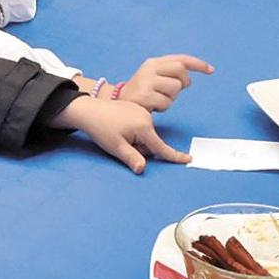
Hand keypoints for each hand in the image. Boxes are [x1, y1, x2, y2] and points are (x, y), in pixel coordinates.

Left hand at [51, 96, 189, 173]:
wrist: (89, 110)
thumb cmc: (101, 129)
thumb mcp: (116, 147)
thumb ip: (132, 158)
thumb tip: (142, 169)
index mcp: (144, 127)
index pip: (161, 147)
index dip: (174, 156)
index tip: (189, 159)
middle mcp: (146, 118)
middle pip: (151, 143)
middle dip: (140, 148)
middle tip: (121, 143)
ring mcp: (142, 112)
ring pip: (146, 135)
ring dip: (136, 140)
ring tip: (118, 134)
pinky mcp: (137, 109)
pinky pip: (141, 126)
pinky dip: (134, 132)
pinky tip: (119, 127)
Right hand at [118, 54, 214, 112]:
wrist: (117, 104)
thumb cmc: (140, 93)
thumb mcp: (153, 78)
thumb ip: (170, 74)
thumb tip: (188, 78)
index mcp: (153, 63)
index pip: (180, 59)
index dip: (198, 64)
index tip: (211, 70)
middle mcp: (149, 69)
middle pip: (181, 70)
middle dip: (184, 82)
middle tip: (176, 91)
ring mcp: (146, 81)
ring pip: (175, 88)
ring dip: (171, 98)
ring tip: (159, 99)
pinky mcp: (144, 95)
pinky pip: (166, 102)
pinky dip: (163, 107)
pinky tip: (152, 106)